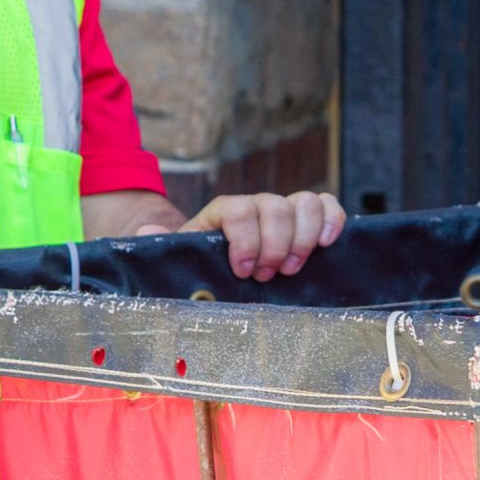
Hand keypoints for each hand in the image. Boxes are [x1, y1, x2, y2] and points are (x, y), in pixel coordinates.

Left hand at [145, 190, 347, 280]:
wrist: (221, 262)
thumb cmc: (202, 262)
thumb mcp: (179, 254)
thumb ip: (163, 242)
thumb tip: (147, 231)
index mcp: (223, 212)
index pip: (238, 209)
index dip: (245, 239)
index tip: (243, 270)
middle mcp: (256, 206)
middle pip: (275, 206)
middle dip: (275, 245)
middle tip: (268, 277)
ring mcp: (284, 211)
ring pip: (304, 203)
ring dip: (303, 238)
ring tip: (292, 269)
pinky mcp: (307, 220)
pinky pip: (326, 206)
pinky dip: (332, 220)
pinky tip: (326, 244)